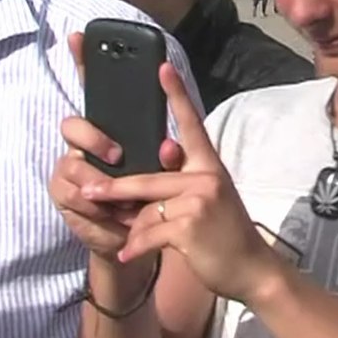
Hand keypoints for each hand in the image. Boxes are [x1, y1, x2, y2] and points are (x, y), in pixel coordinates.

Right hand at [49, 32, 186, 261]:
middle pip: (75, 124)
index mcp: (113, 129)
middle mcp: (86, 143)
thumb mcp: (167, 174)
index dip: (85, 62)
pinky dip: (95, 206)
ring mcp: (71, 167)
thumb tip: (168, 147)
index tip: (79, 36)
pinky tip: (111, 214)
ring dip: (99, 180)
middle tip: (117, 156)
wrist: (137, 240)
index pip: (96, 90)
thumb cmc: (152, 198)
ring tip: (124, 199)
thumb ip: (169, 157)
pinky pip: (72, 192)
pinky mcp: (65, 194)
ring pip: (73, 162)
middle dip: (95, 138)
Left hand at [81, 63, 281, 304]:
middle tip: (87, 192)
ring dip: (134, 229)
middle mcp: (205, 177)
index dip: (176, 95)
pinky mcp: (189, 226)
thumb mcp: (208, 201)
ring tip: (128, 241)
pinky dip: (136, 246)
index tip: (163, 67)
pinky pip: (148, 233)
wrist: (251, 270)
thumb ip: (179, 187)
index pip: (190, 125)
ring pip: (145, 209)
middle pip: (147, 178)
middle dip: (114, 189)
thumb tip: (137, 191)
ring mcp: (198, 201)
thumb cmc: (224, 235)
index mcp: (209, 166)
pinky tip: (131, 254)